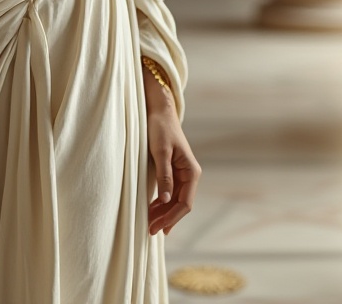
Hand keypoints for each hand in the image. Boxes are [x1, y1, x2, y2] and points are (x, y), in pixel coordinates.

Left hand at [146, 98, 201, 236]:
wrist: (159, 111)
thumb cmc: (160, 128)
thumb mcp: (160, 151)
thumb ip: (164, 176)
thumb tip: (166, 200)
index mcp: (191, 171)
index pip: (185, 203)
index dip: (172, 217)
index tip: (159, 228)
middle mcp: (190, 174)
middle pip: (180, 204)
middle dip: (167, 218)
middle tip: (150, 230)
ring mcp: (182, 173)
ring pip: (175, 200)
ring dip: (163, 212)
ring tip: (149, 223)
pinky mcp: (173, 170)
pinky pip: (170, 192)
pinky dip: (162, 203)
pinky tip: (152, 209)